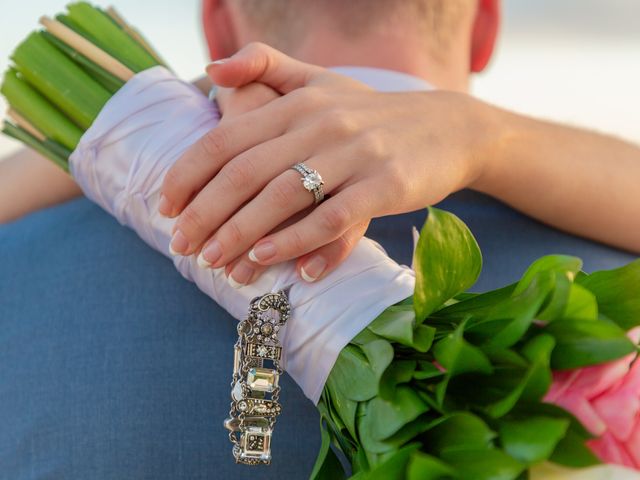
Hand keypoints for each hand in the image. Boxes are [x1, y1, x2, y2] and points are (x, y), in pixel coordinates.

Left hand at [160, 43, 498, 285]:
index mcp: (298, 103)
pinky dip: (296, 239)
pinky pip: (333, 216)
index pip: (227, 139)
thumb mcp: (322, 81)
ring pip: (283, 196)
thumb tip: (214, 71)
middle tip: (181, 247)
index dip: (189, 174)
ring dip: (240, 233)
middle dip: (205, 214)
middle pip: (245, 172)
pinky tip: (268, 258)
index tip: (165, 207)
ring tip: (213, 262)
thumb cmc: (374, 114)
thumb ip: (267, 67)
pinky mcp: (386, 184)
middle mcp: (321, 124)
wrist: (449, 128)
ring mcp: (355, 154)